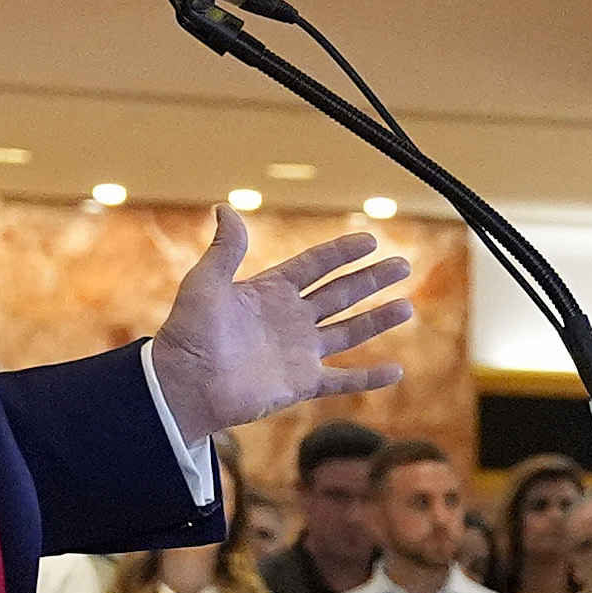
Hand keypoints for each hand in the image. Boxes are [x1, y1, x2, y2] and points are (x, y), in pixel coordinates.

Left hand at [143, 209, 413, 445]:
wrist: (185, 383)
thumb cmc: (188, 332)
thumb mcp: (205, 282)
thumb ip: (225, 249)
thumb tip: (227, 209)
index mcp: (271, 292)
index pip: (316, 266)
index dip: (342, 253)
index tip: (369, 240)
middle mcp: (291, 319)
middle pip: (341, 294)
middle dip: (372, 279)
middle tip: (402, 265)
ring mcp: (299, 352)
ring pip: (349, 331)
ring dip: (377, 320)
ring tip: (406, 307)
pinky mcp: (302, 383)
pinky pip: (343, 380)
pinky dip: (369, 378)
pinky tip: (396, 371)